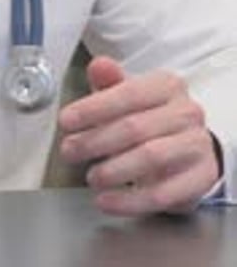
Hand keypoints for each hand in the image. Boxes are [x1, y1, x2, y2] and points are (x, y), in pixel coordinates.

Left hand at [58, 55, 220, 215]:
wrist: (189, 148)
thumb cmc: (152, 118)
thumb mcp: (128, 96)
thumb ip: (110, 82)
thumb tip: (98, 65)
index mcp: (167, 85)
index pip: (128, 93)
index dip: (93, 108)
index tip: (65, 121)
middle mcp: (186, 112)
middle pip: (135, 127)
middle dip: (95, 141)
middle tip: (69, 151)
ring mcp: (197, 144)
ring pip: (150, 158)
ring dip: (113, 170)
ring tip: (91, 176)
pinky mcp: (201, 178)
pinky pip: (163, 193)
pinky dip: (129, 201)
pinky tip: (106, 200)